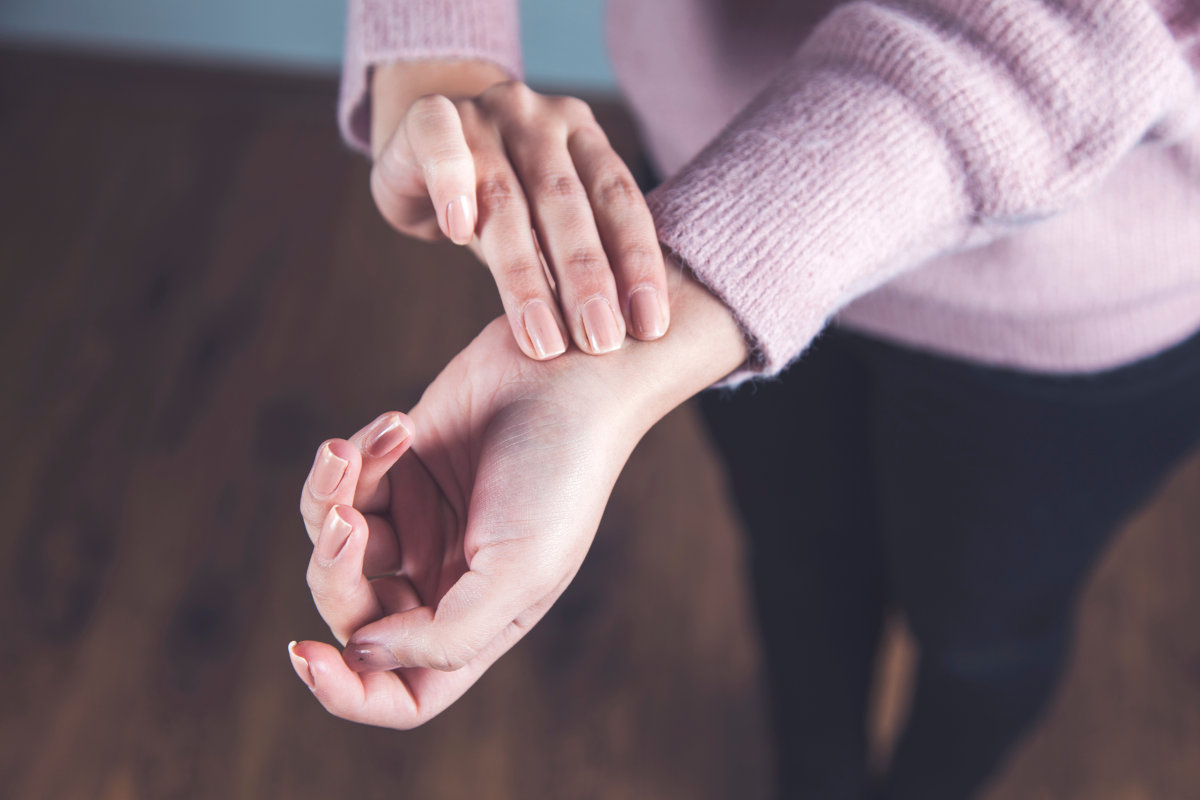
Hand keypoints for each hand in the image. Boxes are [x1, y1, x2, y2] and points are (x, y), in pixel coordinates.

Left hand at [289, 264, 746, 728]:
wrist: (568, 374)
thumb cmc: (560, 476)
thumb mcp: (519, 572)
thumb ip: (445, 635)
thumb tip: (361, 654)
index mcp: (477, 622)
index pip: (403, 692)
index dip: (347, 693)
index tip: (307, 656)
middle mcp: (442, 582)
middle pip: (351, 615)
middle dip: (335, 571)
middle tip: (352, 521)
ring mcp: (417, 525)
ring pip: (333, 546)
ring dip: (329, 503)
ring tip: (349, 454)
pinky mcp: (396, 470)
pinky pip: (342, 484)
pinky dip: (354, 457)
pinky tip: (398, 425)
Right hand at [369, 61, 669, 359]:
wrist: (415, 148)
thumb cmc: (495, 200)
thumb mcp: (544, 223)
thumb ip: (578, 257)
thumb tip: (626, 333)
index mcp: (583, 137)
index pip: (619, 199)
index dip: (637, 262)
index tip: (649, 326)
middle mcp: (539, 120)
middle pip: (567, 203)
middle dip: (587, 278)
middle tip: (601, 340)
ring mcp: (483, 115)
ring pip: (506, 197)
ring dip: (524, 276)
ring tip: (541, 339)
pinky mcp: (426, 117)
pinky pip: (440, 146)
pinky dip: (451, 185)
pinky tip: (458, 232)